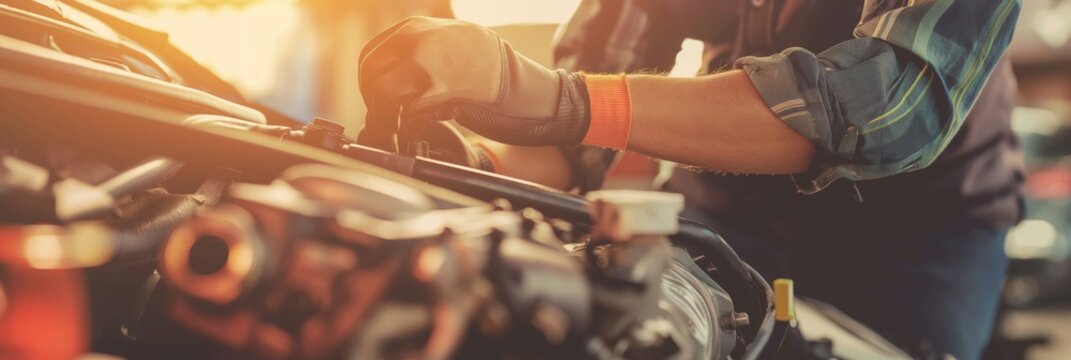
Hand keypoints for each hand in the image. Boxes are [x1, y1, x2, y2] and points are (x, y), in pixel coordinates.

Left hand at [357, 17, 590, 150]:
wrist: (529, 89)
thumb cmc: (494, 71)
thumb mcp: (454, 44)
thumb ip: (422, 50)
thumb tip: (393, 72)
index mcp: (419, 27)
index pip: (372, 53)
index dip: (369, 81)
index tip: (377, 98)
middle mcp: (420, 38)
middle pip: (371, 72)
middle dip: (373, 99)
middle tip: (385, 117)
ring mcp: (428, 62)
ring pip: (383, 91)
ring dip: (385, 114)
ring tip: (398, 126)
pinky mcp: (440, 90)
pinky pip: (407, 110)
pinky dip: (406, 124)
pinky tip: (417, 129)